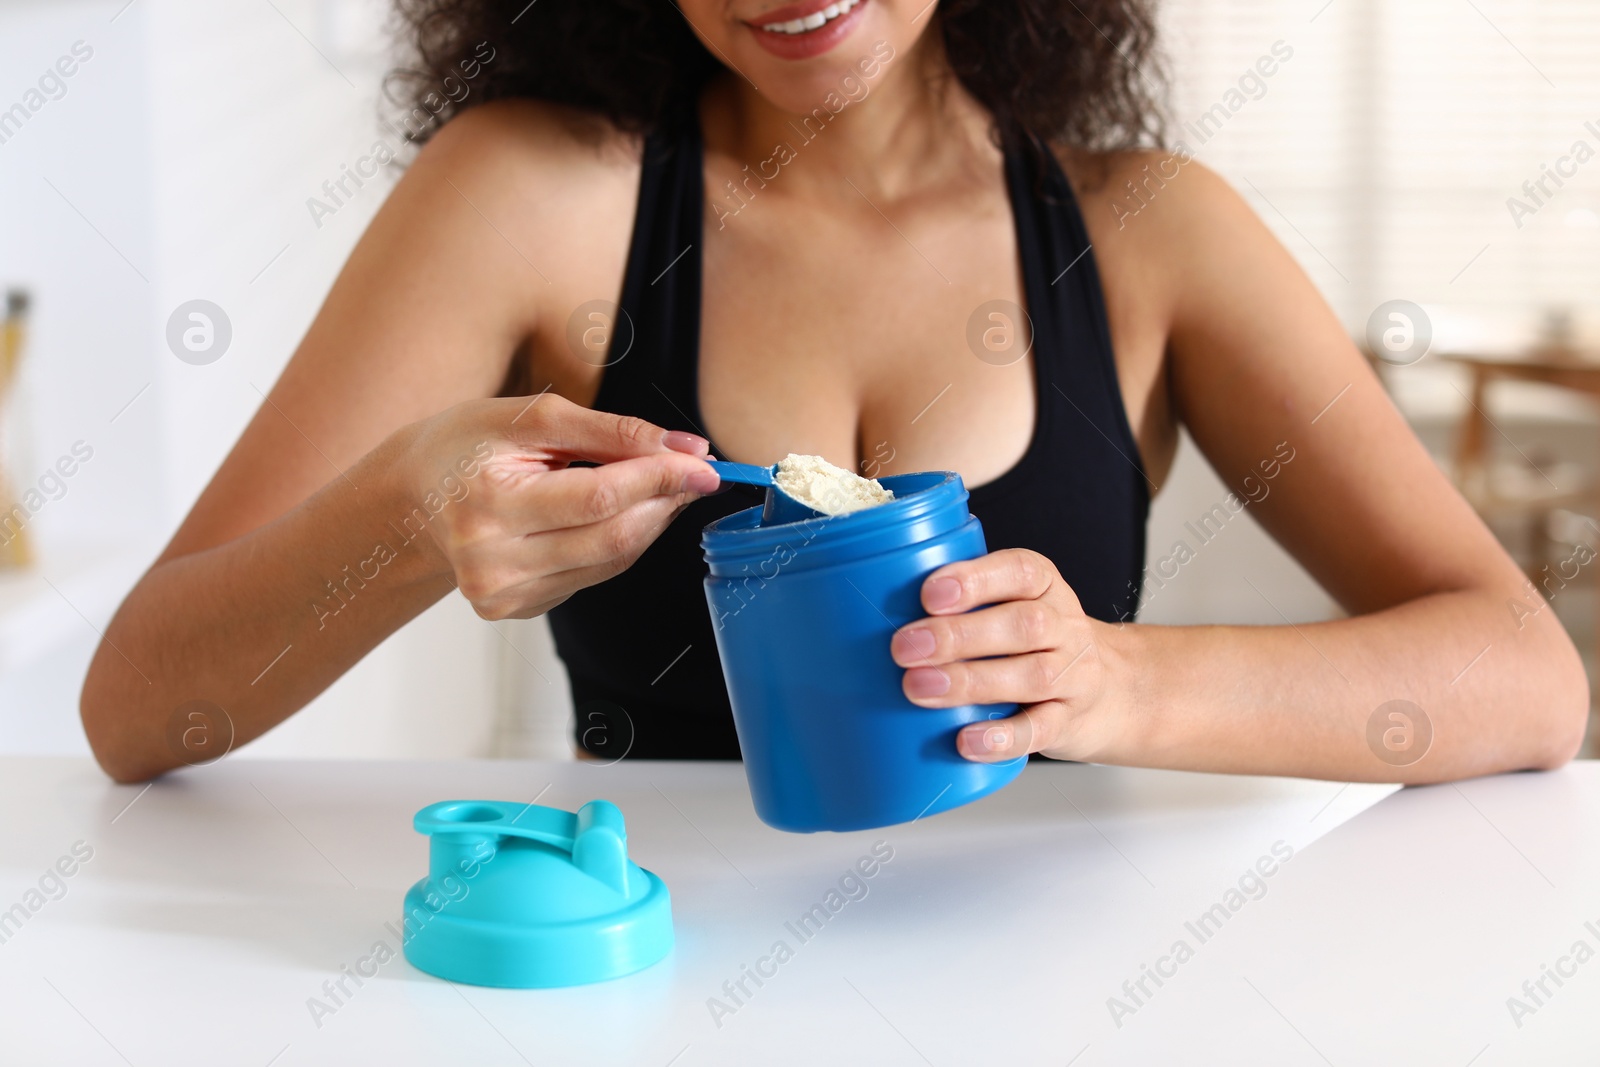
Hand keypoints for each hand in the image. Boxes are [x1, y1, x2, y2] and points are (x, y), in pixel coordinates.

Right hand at [402, 393, 718, 619]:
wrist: (412, 499)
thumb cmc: (467, 445)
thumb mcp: (531, 418)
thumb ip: (612, 432)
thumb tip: (688, 450)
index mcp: (488, 505)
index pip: (599, 497)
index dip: (660, 479)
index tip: (703, 464)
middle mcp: (491, 562)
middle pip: (611, 537)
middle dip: (664, 501)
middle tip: (694, 472)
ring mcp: (502, 594)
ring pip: (611, 561)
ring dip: (650, 522)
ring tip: (661, 485)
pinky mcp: (514, 609)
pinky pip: (592, 575)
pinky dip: (619, 541)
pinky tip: (615, 512)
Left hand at [889, 549, 1109, 761]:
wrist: (1112, 690)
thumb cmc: (1037, 642)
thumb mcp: (1013, 606)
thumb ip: (963, 603)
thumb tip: (867, 610)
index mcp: (1043, 587)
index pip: (1021, 571)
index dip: (976, 580)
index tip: (929, 593)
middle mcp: (1063, 627)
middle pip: (1022, 625)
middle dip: (959, 635)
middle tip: (905, 647)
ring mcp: (1072, 676)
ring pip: (1031, 676)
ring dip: (971, 682)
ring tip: (918, 688)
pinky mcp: (1068, 722)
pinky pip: (1040, 730)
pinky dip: (1002, 736)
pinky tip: (966, 740)